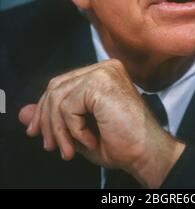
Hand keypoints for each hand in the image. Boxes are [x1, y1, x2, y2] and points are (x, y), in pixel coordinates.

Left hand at [18, 59, 185, 187]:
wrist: (146, 152)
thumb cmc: (122, 143)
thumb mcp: (78, 131)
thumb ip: (52, 118)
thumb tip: (23, 113)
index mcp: (102, 73)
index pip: (61, 83)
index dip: (44, 108)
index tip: (37, 131)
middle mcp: (103, 67)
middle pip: (56, 86)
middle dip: (46, 119)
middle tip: (49, 145)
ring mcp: (103, 72)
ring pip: (58, 97)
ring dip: (59, 129)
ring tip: (69, 149)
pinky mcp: (100, 83)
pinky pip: (68, 106)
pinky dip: (73, 129)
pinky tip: (88, 140)